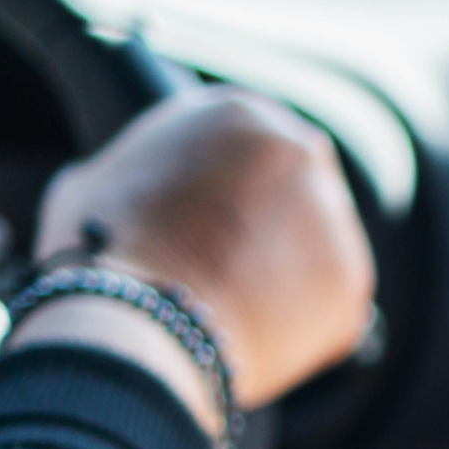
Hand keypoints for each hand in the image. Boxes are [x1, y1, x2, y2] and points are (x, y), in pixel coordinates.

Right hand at [32, 87, 374, 407]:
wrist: (140, 322)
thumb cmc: (104, 252)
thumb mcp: (97, 181)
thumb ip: (141, 171)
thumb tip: (136, 187)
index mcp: (239, 114)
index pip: (248, 142)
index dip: (231, 184)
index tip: (218, 216)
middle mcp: (301, 152)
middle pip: (294, 188)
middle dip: (271, 224)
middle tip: (233, 264)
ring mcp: (334, 216)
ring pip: (317, 246)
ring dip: (289, 273)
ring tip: (233, 307)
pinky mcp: (352, 279)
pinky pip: (331, 302)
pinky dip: (302, 324)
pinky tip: (257, 334)